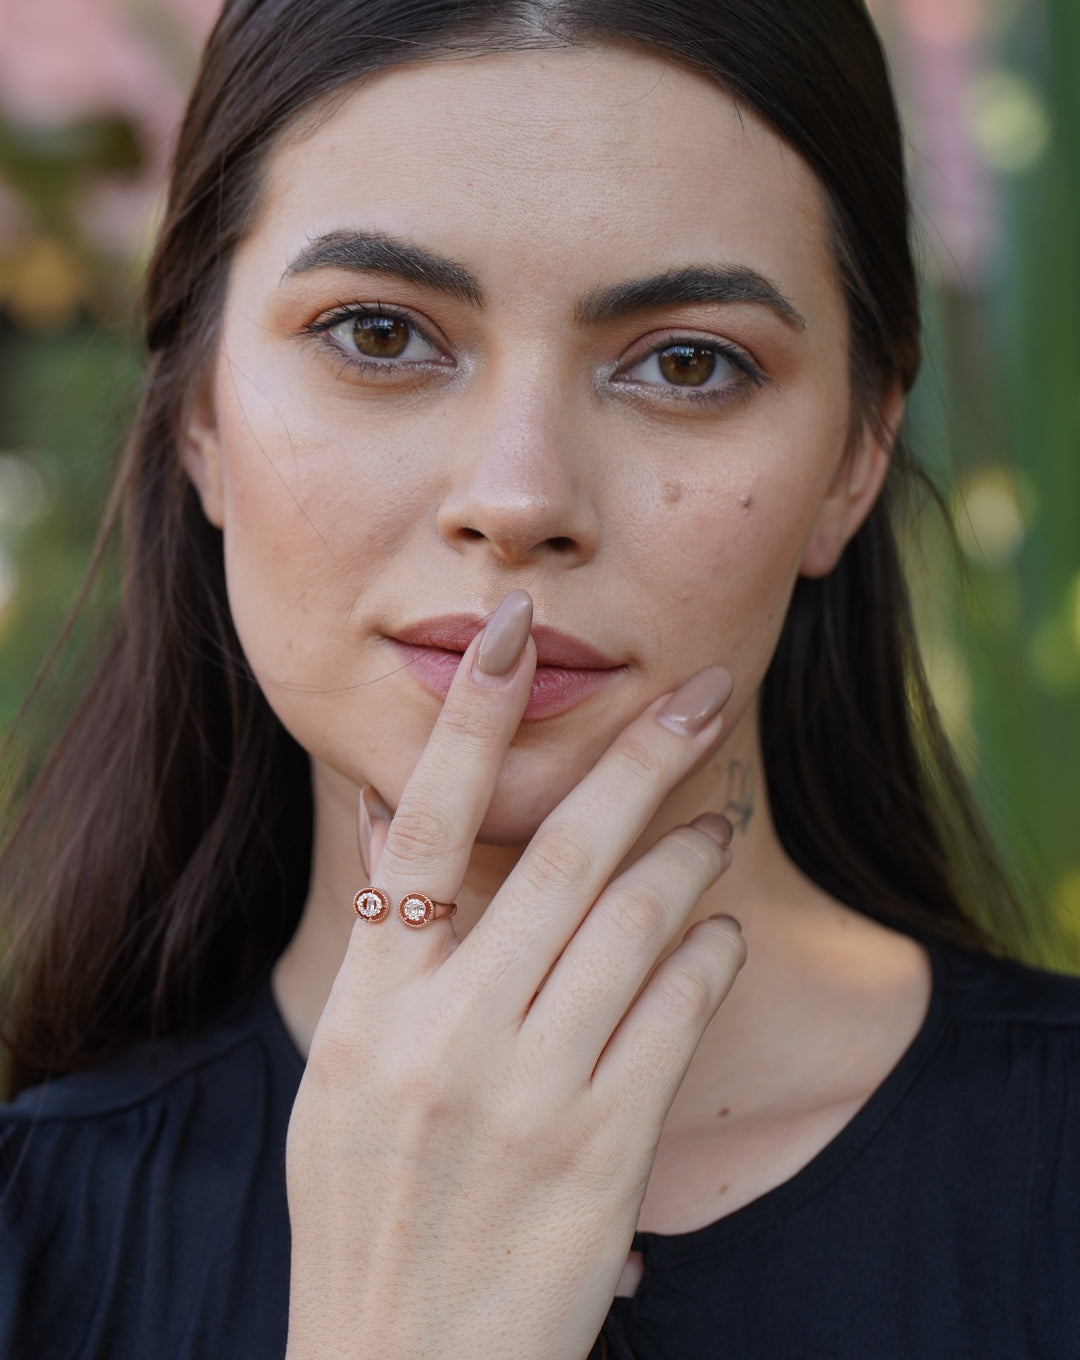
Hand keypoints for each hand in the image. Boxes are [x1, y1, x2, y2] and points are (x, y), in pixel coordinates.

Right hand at [285, 589, 743, 1359]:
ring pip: (638, 923)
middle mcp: (452, 1033)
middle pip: (564, 856)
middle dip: (640, 757)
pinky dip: (707, 953)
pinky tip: (716, 930)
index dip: (469, 719)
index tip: (510, 631)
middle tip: (699, 692)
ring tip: (719, 812)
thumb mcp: (341, 1075)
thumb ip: (380, 946)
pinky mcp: (606, 1149)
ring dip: (690, 850)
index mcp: (376, 1005)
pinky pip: (676, 1015)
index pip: (424, 825)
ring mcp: (534, 1092)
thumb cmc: (367, 1213)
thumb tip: (393, 811)